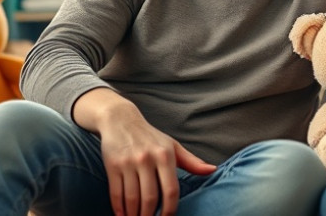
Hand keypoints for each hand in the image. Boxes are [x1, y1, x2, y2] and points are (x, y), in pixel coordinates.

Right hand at [73, 89, 216, 215]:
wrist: (120, 120)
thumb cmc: (150, 137)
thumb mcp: (172, 146)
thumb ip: (191, 161)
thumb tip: (212, 170)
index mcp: (165, 155)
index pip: (171, 190)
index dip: (169, 209)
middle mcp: (147, 159)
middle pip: (150, 197)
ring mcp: (128, 163)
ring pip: (132, 198)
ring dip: (133, 214)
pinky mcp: (112, 165)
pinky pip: (116, 193)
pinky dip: (118, 208)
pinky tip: (122, 214)